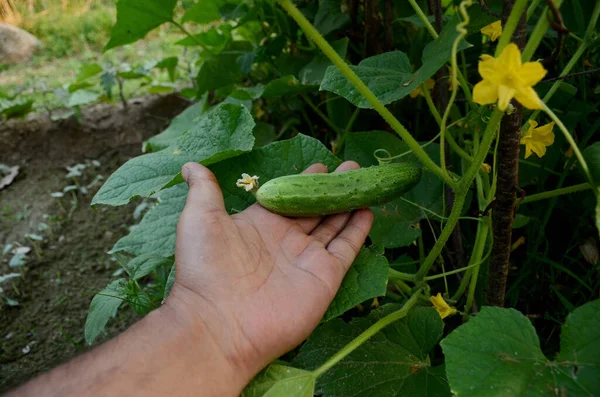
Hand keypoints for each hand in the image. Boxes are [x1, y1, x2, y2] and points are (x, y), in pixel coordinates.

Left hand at [168, 161, 372, 389]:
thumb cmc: (206, 268)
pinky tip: (368, 209)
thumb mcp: (199, 219)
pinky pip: (346, 248)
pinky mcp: (325, 276)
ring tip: (364, 181)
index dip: (304, 181)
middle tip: (352, 167)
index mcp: (261, 223)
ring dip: (349, 202)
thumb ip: (203, 188)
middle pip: (316, 207)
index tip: (321, 165)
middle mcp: (286, 239)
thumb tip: (190, 165)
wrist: (219, 323)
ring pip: (335, 223)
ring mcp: (307, 258)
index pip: (289, 196)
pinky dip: (358, 229)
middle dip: (333, 187)